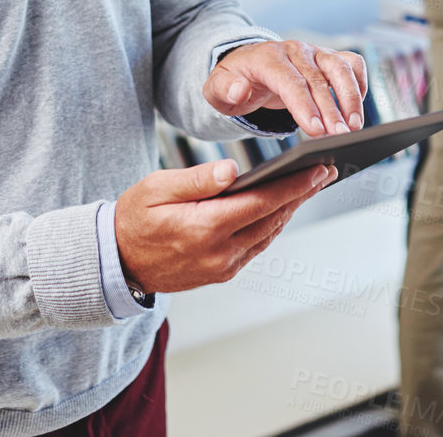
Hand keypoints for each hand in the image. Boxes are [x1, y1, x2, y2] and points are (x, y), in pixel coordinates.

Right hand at [114, 159, 337, 293]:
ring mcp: (222, 267)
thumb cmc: (133, 218)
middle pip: (272, 219)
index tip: (319, 169)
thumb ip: (197, 180)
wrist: (116, 263)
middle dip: (301, 194)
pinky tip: (282, 206)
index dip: (294, 186)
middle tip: (326, 171)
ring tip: (311, 185)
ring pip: (268, 234)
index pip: (261, 203)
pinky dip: (273, 225)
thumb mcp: (155, 189)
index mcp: (203, 228)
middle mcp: (219, 253)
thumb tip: (232, 170)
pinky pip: (256, 246)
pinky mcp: (222, 273)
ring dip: (291, 209)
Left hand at [205, 39, 367, 137]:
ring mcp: (315, 52)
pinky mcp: (329, 57)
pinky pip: (352, 64)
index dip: (304, 104)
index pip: (290, 80)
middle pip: (318, 79)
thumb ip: (224, 89)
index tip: (316, 129)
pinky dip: (360, 84)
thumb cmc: (235, 81)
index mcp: (267, 58)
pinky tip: (356, 110)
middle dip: (332, 110)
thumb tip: (240, 90)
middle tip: (340, 136)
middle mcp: (295, 50)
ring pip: (341, 68)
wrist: (247, 65)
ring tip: (355, 126)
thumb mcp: (216, 89)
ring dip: (351, 97)